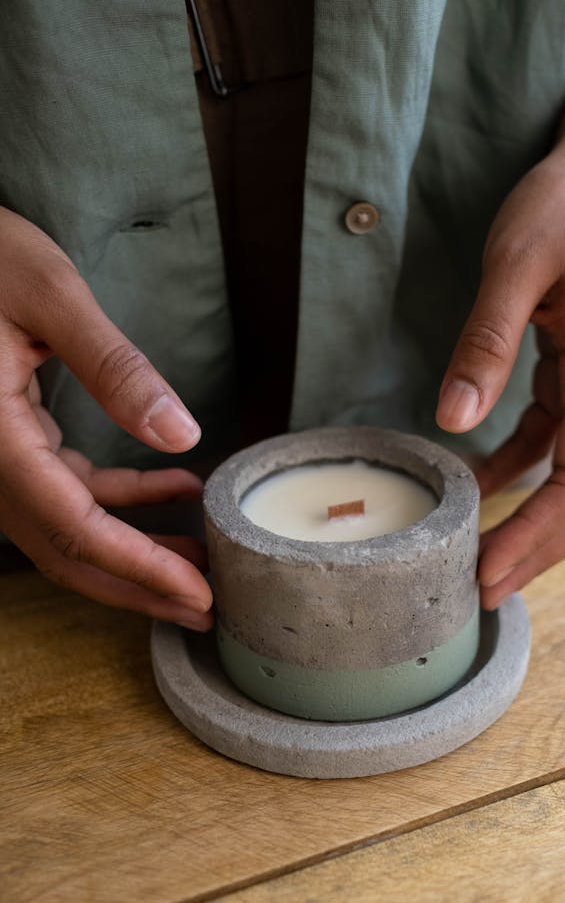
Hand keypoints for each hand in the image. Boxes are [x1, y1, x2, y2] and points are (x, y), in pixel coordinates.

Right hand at [0, 207, 212, 628]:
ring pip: (66, 530)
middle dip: (139, 586)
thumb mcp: (49, 294)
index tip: (197, 591)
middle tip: (206, 608)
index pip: (72, 526)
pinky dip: (123, 500)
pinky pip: (67, 490)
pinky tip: (179, 490)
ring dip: (135, 550)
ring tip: (203, 559)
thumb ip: (113, 366)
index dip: (138, 567)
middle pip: (66, 552)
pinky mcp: (11, 440)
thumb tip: (182, 435)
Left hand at [436, 133, 564, 607]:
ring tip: (479, 558)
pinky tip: (477, 486)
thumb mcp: (514, 264)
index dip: (536, 536)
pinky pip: (556, 442)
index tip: (488, 573)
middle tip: (482, 590)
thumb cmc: (564, 205)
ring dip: (533, 522)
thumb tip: (450, 420)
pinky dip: (520, 473)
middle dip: (540, 549)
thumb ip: (485, 344)